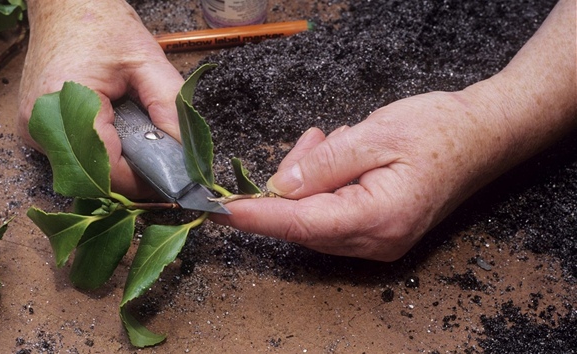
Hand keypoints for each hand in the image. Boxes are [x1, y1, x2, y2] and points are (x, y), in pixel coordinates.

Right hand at [18, 0, 183, 197]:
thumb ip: (170, 108)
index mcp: (62, 105)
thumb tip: (184, 153)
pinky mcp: (37, 132)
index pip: (107, 170)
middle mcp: (39, 126)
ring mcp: (33, 132)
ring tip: (132, 132)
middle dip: (131, 173)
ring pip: (85, 172)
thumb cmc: (102, 26)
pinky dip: (101, 154)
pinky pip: (75, 159)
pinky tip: (113, 130)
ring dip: (115, 164)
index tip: (171, 178)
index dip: (142, 181)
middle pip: (95, 177)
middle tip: (156, 153)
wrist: (66, 7)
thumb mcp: (148, 61)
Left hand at [212, 0, 574, 260]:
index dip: (258, 216)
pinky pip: (333, 215)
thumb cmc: (437, 130)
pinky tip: (337, 154)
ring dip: (308, 181)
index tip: (222, 210)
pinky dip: (323, 187)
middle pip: (305, 224)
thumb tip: (279, 186)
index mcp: (378, 217)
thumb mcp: (375, 134)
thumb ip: (324, 163)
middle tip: (309, 141)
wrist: (483, 136)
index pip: (302, 224)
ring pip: (316, 220)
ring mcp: (379, 242)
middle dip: (288, 185)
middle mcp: (376, 241)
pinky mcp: (379, 233)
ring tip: (328, 140)